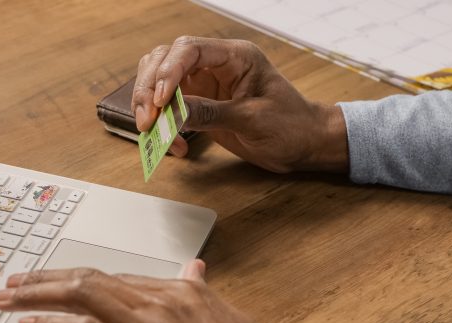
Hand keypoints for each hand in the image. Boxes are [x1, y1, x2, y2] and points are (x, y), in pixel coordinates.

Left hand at [0, 260, 302, 322]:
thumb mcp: (226, 318)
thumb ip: (202, 291)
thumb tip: (196, 269)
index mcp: (179, 292)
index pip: (118, 279)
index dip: (83, 279)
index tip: (62, 281)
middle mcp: (157, 302)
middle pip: (91, 280)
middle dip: (48, 278)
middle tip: (18, 282)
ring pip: (81, 296)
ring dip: (39, 294)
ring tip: (11, 298)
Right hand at [132, 36, 348, 173]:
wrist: (303, 145)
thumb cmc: (290, 126)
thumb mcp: (252, 119)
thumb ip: (211, 113)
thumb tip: (173, 111)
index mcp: (235, 57)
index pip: (189, 50)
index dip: (168, 72)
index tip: (160, 101)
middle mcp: (216, 65)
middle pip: (165, 60)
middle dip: (149, 89)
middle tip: (148, 121)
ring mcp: (205, 84)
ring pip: (159, 80)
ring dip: (150, 106)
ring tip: (153, 132)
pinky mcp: (199, 105)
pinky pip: (169, 108)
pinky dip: (163, 125)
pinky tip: (174, 145)